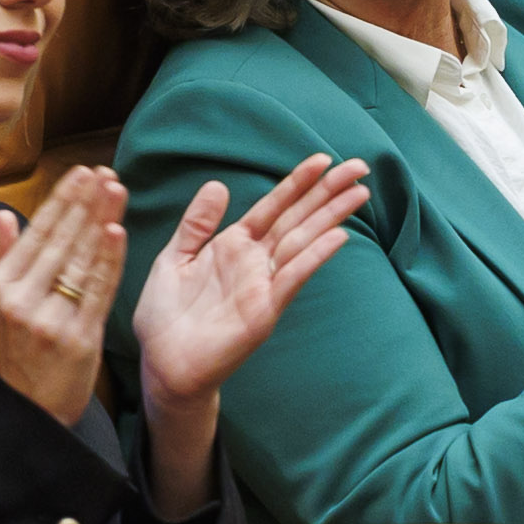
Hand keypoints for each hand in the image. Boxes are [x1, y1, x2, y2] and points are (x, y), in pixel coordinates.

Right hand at [0, 164, 122, 428]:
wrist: (31, 411)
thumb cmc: (15, 353)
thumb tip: (3, 217)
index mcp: (1, 287)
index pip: (36, 234)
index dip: (61, 201)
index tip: (81, 173)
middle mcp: (22, 300)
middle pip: (61, 241)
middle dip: (85, 202)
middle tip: (104, 172)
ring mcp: (51, 319)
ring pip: (80, 260)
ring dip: (101, 219)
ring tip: (117, 189)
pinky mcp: (79, 337)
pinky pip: (98, 290)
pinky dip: (109, 259)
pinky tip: (117, 231)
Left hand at [128, 153, 368, 518]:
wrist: (163, 364)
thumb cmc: (166, 316)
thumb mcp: (175, 258)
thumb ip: (197, 224)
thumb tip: (218, 184)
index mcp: (233, 246)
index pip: (273, 207)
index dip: (297, 182)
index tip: (323, 158)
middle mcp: (255, 263)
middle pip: (298, 219)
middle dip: (328, 193)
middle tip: (361, 167)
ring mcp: (263, 287)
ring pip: (303, 243)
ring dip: (331, 218)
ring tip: (360, 193)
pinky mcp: (264, 312)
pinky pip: (292, 279)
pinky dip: (314, 258)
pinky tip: (338, 237)